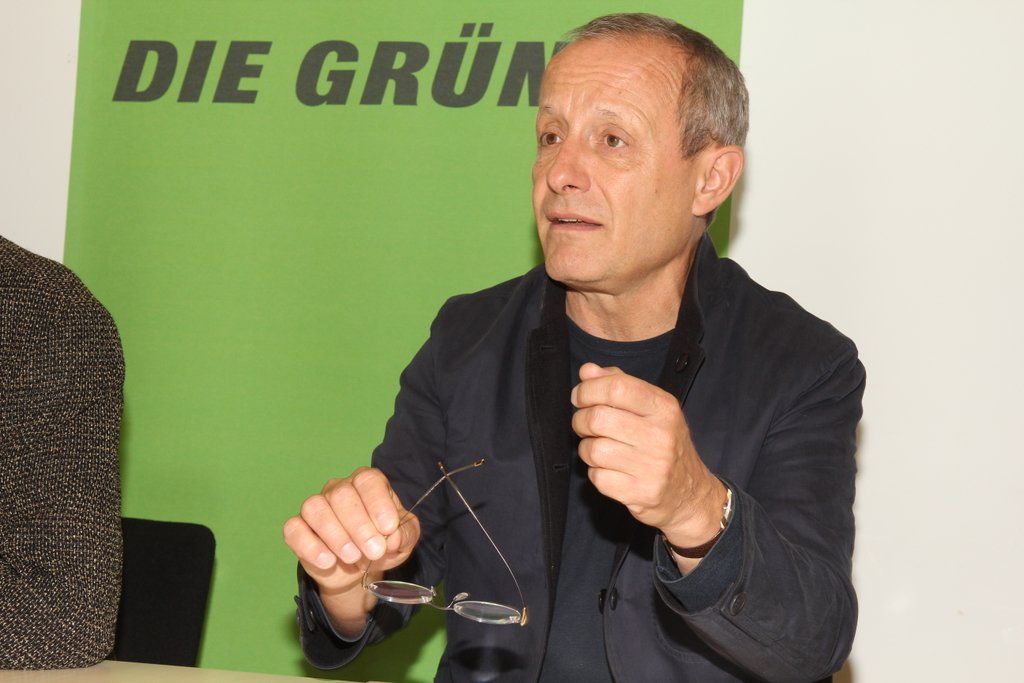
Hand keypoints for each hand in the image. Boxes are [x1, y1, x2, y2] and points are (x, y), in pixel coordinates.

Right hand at [282, 467, 418, 633]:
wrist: (359, 570)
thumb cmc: (382, 544)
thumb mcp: (403, 540)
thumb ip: (404, 534)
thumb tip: (393, 537)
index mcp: (367, 483)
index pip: (368, 481)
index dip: (378, 503)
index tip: (388, 529)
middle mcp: (338, 489)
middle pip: (342, 495)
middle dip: (360, 526)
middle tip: (374, 551)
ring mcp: (315, 507)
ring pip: (315, 508)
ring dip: (336, 535)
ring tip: (353, 557)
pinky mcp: (297, 528)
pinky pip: (294, 529)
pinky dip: (310, 546)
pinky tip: (328, 561)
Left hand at [571, 363, 724, 546]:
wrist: (689, 493)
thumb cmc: (663, 442)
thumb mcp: (651, 407)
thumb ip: (619, 383)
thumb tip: (587, 371)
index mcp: (664, 407)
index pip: (617, 387)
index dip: (588, 390)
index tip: (580, 397)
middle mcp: (661, 436)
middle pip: (597, 418)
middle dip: (580, 420)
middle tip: (585, 425)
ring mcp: (653, 467)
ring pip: (593, 450)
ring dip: (587, 448)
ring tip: (599, 448)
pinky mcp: (642, 493)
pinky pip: (597, 477)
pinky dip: (596, 473)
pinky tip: (611, 470)